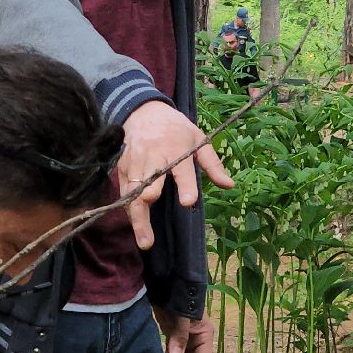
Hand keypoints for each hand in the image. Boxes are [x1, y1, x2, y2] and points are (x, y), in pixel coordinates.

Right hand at [118, 100, 233, 249]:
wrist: (143, 111)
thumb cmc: (175, 128)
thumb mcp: (198, 139)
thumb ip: (212, 164)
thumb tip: (230, 185)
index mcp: (176, 148)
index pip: (181, 169)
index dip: (185, 185)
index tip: (188, 202)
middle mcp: (153, 156)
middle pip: (149, 185)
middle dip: (148, 207)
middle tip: (151, 234)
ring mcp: (135, 163)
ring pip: (133, 193)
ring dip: (137, 218)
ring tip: (145, 241)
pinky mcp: (123, 168)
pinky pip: (125, 192)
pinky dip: (129, 210)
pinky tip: (136, 227)